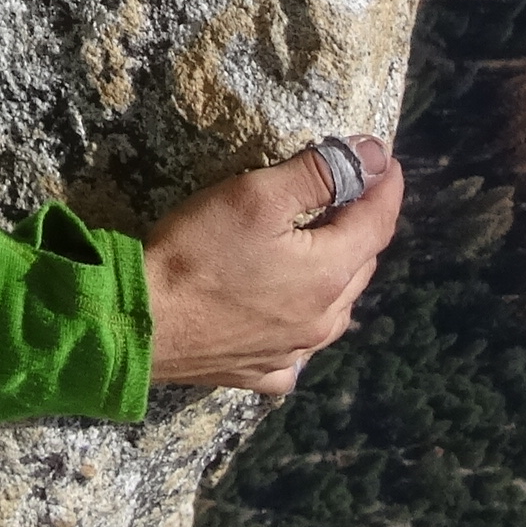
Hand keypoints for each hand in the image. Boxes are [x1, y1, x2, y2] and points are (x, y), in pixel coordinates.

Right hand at [139, 137, 402, 394]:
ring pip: (335, 308)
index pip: (377, 223)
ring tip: (324, 246)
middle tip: (350, 192)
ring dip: (338, 273)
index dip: (385, 186)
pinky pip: (297, 349)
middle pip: (359, 265)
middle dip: (361, 225)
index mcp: (329, 274)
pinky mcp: (259, 372)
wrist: (140, 322)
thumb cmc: (199, 251)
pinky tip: (288, 318)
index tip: (385, 158)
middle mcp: (322, 321)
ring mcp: (292, 352)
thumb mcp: (257, 196)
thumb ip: (320, 174)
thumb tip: (374, 155)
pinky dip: (303, 324)